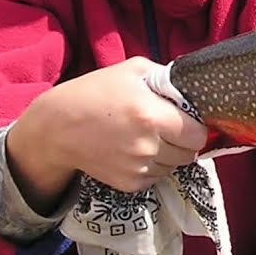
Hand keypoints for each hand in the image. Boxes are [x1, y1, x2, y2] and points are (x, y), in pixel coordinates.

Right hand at [6, 57, 206, 210]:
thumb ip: (166, 79)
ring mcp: (138, 168)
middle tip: (167, 128)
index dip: (195, 127)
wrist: (57, 128)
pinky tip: (134, 150)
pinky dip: (152, 166)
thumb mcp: (132, 70)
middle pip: (189, 154)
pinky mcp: (129, 184)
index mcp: (152, 116)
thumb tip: (191, 90)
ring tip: (147, 138)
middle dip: (183, 141)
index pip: (198, 135)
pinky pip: (156, 177)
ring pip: (174, 167)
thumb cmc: (94, 92)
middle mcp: (148, 146)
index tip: (186, 120)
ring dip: (169, 155)